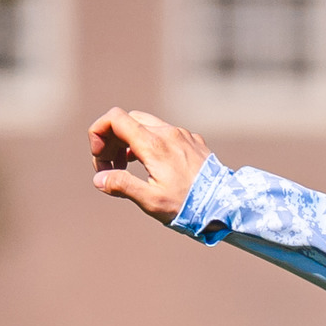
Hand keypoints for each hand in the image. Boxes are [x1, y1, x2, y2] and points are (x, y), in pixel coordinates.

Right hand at [88, 105, 211, 223]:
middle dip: (112, 140)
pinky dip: (148, 144)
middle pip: (128, 120)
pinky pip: (164, 134)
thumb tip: (99, 179)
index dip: (98, 132)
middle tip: (110, 167)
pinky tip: (150, 166)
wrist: (227, 205)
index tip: (100, 158)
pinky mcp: (193, 142)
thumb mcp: (151, 201)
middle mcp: (168, 133)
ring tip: (125, 168)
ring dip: (129, 142)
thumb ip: (122, 186)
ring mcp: (182, 135)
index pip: (115, 118)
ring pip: (146, 125)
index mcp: (154, 144)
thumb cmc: (189, 206)